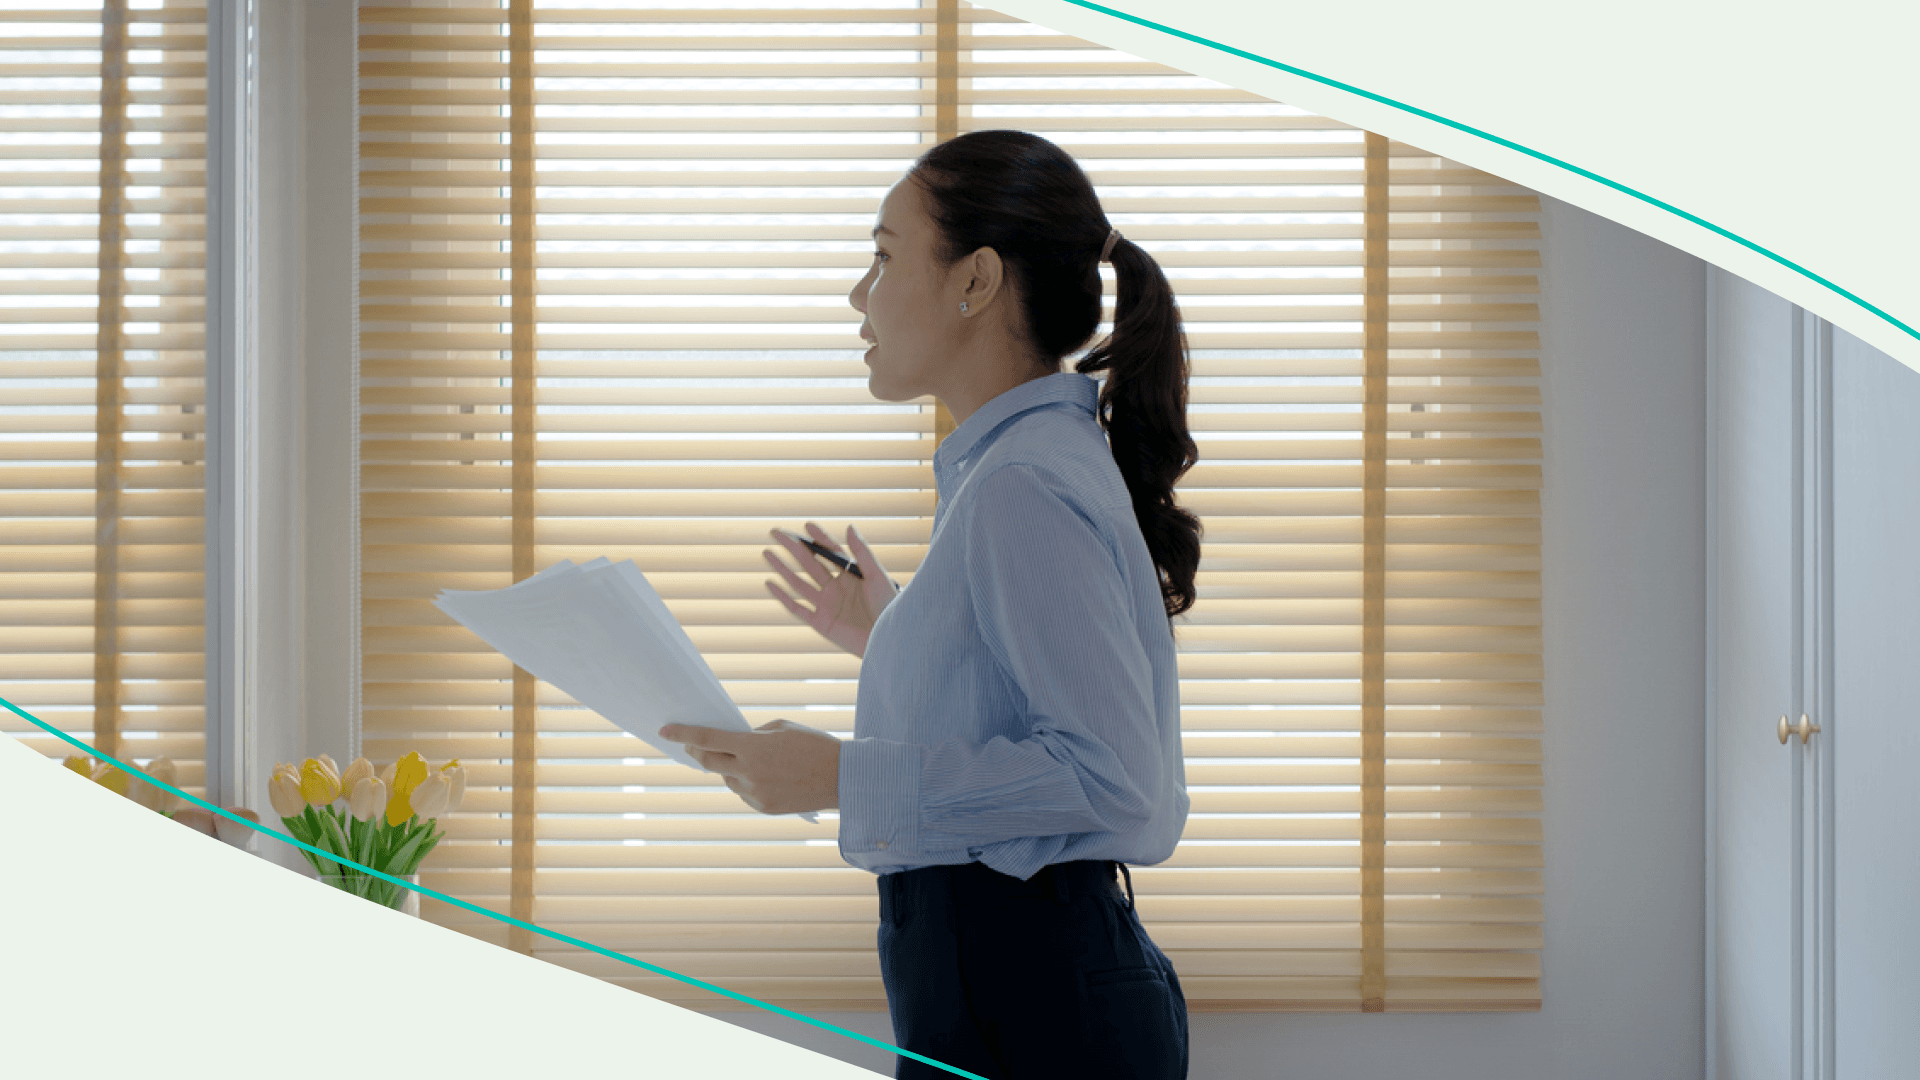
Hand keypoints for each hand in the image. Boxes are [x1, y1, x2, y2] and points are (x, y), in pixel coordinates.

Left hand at [657, 719, 839, 815]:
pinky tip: (765, 776)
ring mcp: (755, 793)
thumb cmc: (813, 746)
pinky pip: (744, 792)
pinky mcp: (763, 807)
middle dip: (697, 753)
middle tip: (692, 746)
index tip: (666, 730)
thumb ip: (752, 736)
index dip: (683, 734)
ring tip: (749, 759)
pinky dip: (746, 782)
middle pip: (709, 763)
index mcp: (752, 748)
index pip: (707, 739)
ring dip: (729, 768)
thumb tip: (732, 743)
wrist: (842, 778)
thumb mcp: (781, 728)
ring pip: (728, 779)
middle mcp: (749, 773)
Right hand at [763, 522, 897, 658]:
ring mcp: (826, 605)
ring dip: (783, 568)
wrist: (887, 639)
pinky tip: (770, 582)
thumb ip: (862, 553)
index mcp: (851, 575)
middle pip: (810, 563)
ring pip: (799, 583)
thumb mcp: (877, 576)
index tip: (806, 525)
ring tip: (767, 552)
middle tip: (777, 532)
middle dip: (793, 548)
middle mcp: (836, 588)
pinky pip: (797, 608)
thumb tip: (850, 527)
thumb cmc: (889, 607)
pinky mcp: (820, 623)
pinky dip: (783, 595)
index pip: (830, 552)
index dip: (818, 538)